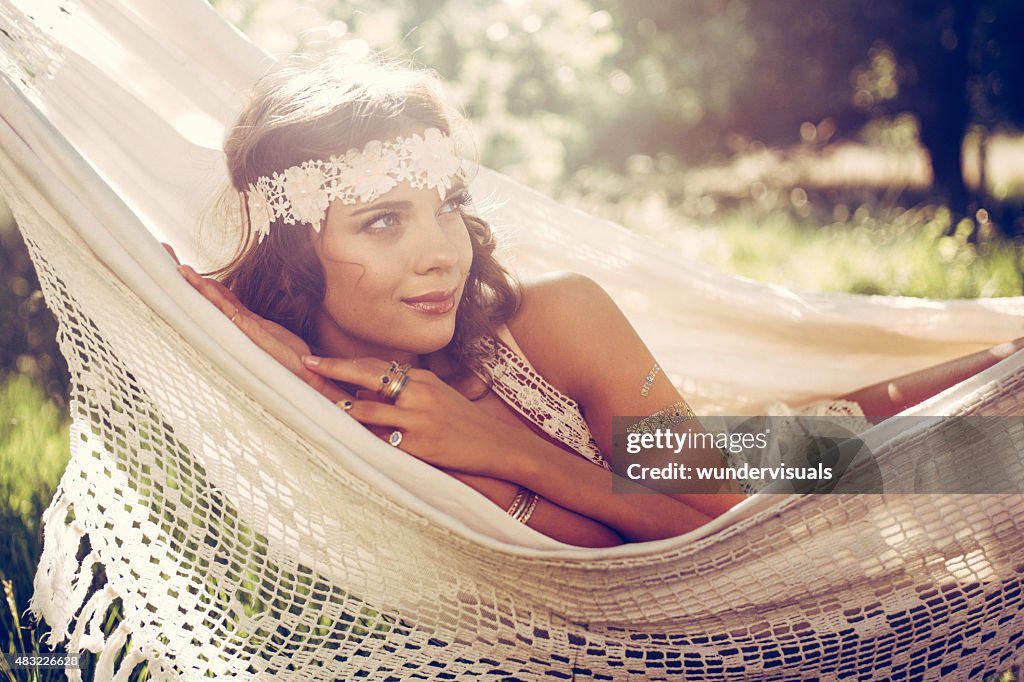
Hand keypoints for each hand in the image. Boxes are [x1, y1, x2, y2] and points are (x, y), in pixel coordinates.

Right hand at [172, 258, 348, 403]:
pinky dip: (209, 293)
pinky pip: (225, 308)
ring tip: (171, 259)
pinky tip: (196, 279)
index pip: (215, 296)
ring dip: (191, 281)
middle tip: (163, 251)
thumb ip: (253, 320)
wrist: (308, 379)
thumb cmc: (290, 360)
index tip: (179, 262)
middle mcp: (235, 327)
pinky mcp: (249, 332)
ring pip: (210, 301)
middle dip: (185, 277)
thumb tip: (239, 306)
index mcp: (241, 324)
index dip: (198, 280)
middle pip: (205, 297)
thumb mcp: (270, 332)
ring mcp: (239, 330)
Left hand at [302, 356, 518, 475]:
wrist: (496, 444)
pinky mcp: (420, 447)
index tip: (314, 360)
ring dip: (342, 411)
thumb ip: (402, 392)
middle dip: (334, 371)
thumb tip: (361, 394)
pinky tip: (346, 440)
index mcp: (422, 380)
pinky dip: (362, 440)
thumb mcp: (436, 396)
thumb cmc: (462, 421)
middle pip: (368, 377)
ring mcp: (419, 421)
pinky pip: (382, 443)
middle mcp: (419, 395)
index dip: (343, 363)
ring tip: (319, 409)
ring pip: (368, 412)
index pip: (375, 366)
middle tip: (306, 366)